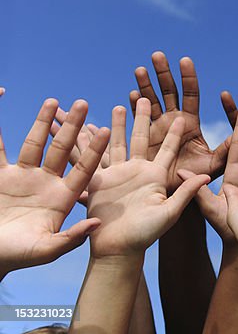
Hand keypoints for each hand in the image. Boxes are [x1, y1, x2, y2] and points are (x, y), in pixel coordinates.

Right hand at [0, 99, 107, 276]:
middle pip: (62, 150)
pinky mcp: (0, 176)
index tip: (105, 130)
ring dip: (43, 123)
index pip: (83, 170)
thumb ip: (70, 238)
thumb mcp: (46, 251)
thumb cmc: (18, 257)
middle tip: (84, 103)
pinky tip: (3, 112)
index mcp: (63, 198)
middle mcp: (46, 183)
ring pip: (35, 144)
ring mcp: (23, 178)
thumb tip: (97, 223)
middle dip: (73, 127)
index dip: (94, 151)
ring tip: (54, 102)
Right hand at [87, 99, 209, 257]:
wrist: (118, 249)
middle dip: (144, 117)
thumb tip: (205, 177)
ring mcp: (117, 174)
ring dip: (117, 123)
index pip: (168, 149)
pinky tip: (86, 126)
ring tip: (120, 104)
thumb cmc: (146, 235)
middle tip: (146, 96)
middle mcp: (138, 171)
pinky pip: (93, 157)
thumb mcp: (170, 212)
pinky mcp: (98, 181)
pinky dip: (89, 142)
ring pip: (117, 142)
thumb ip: (186, 193)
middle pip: (141, 137)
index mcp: (156, 176)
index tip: (181, 115)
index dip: (174, 132)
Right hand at [130, 52, 228, 187]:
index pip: (190, 94)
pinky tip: (131, 95)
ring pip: (149, 102)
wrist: (172, 200)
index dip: (187, 77)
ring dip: (144, 85)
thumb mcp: (215, 165)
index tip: (185, 59)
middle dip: (162, 73)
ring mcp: (154, 130)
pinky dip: (133, 108)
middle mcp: (171, 122)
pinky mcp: (140, 141)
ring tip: (140, 69)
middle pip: (167, 92)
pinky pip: (135, 121)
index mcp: (189, 123)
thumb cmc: (196, 183)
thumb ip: (228, 149)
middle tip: (158, 54)